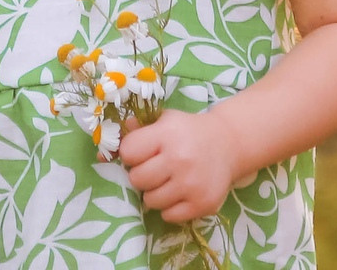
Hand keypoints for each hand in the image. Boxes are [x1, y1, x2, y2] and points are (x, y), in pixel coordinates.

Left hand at [118, 107, 242, 223]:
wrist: (228, 144)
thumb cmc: (188, 132)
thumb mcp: (165, 120)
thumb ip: (138, 129)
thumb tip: (107, 146)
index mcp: (166, 135)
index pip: (128, 152)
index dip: (131, 154)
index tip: (140, 153)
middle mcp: (179, 159)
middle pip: (137, 179)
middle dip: (141, 175)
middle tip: (154, 169)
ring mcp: (191, 184)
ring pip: (151, 200)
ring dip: (154, 193)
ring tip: (167, 181)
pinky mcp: (202, 204)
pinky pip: (169, 216)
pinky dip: (170, 207)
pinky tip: (179, 193)